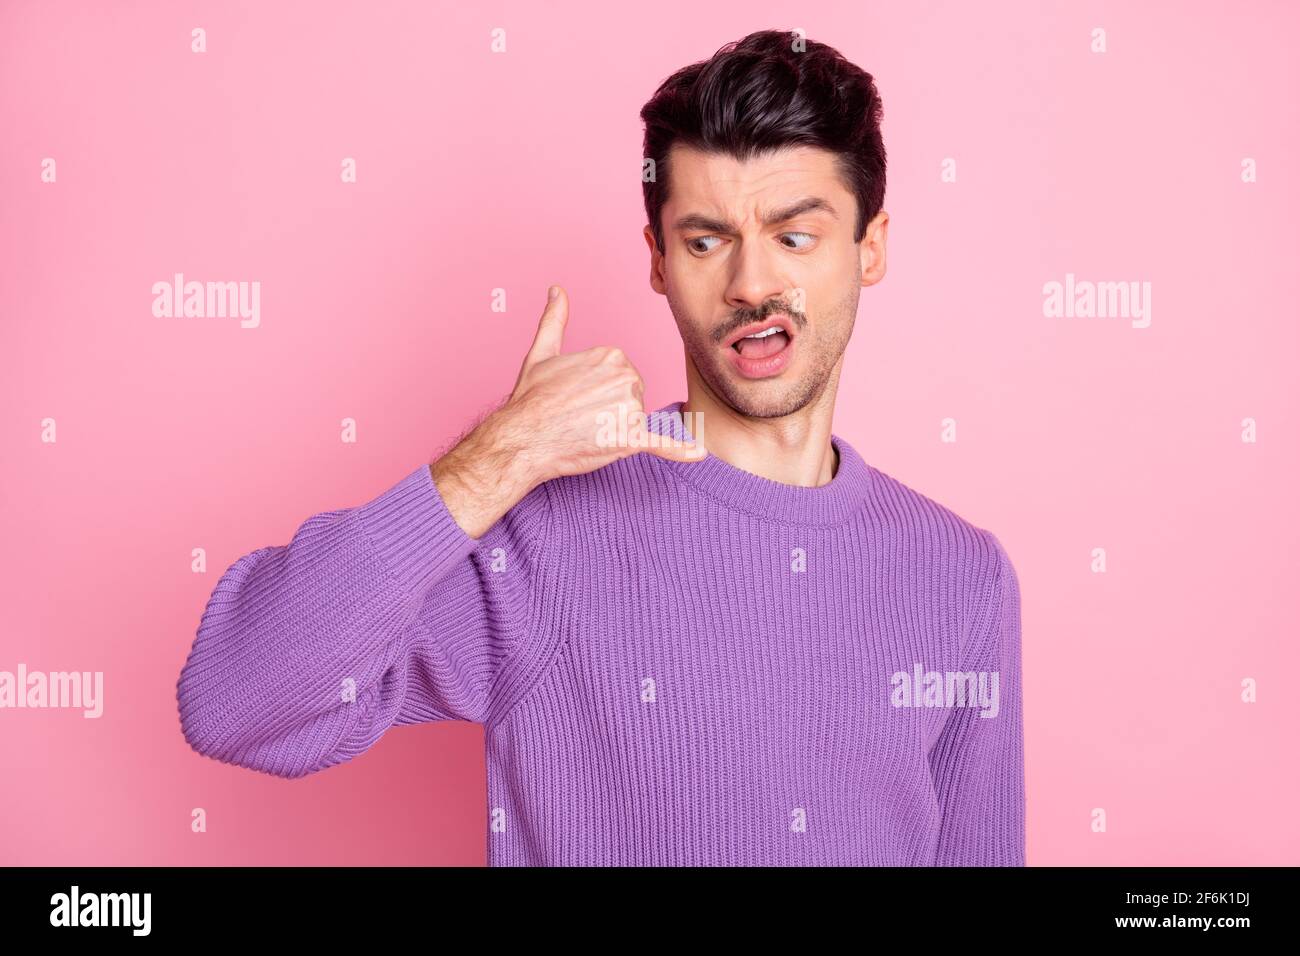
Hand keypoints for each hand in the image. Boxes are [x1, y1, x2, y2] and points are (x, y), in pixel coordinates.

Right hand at [431, 285, 704, 536]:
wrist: (522, 437)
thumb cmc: (530, 398)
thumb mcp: (542, 351)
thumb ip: (555, 319)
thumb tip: (556, 290)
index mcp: (612, 355)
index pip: (622, 375)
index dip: (600, 391)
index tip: (577, 399)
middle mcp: (626, 378)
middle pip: (633, 396)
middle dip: (611, 409)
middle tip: (579, 417)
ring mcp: (629, 408)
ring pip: (636, 420)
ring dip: (615, 429)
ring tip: (584, 431)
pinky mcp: (629, 438)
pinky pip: (662, 443)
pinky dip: (680, 451)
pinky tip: (698, 453)